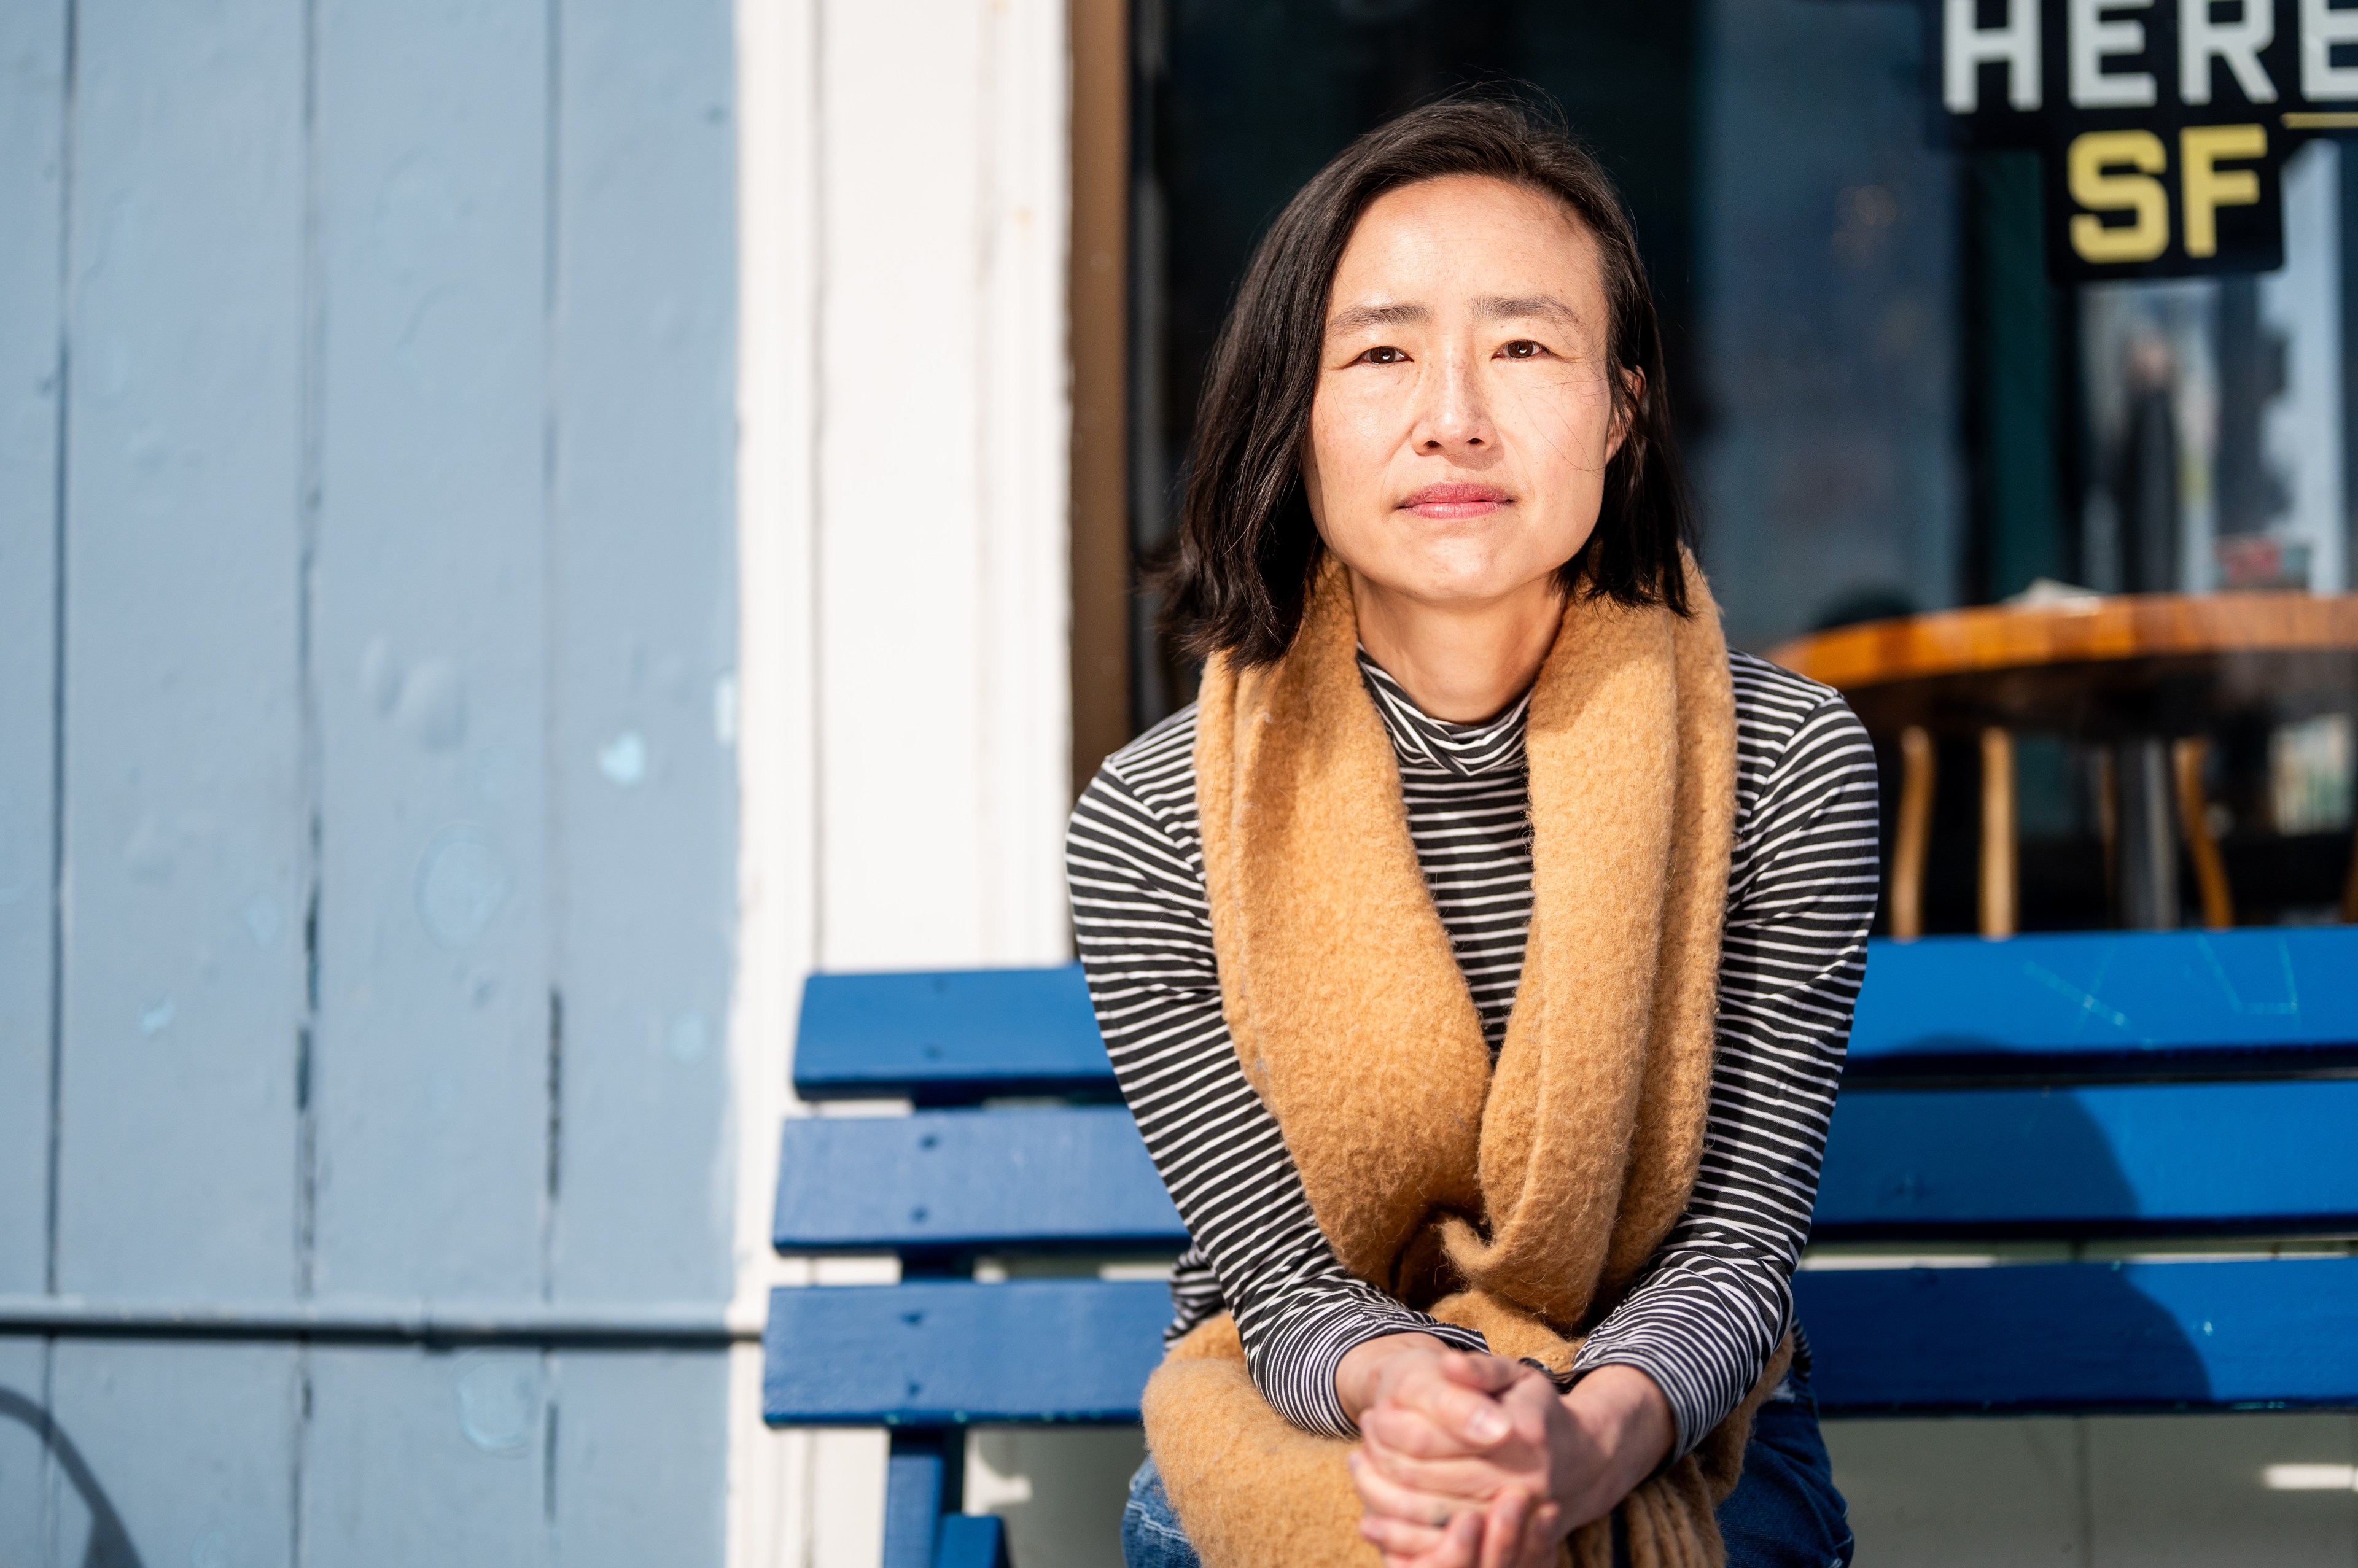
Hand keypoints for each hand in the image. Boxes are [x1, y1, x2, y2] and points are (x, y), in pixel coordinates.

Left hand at [1343, 1353, 1673, 1567]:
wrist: (1583, 1461)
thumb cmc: (1537, 1410)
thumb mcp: (1516, 1376)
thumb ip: (1481, 1368)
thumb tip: (1449, 1365)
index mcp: (1524, 1436)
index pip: (1441, 1439)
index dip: (1398, 1429)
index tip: (1371, 1416)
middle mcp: (1524, 1484)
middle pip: (1434, 1483)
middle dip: (1387, 1467)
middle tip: (1357, 1450)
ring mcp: (1516, 1520)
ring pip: (1437, 1519)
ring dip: (1390, 1503)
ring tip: (1359, 1474)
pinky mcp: (1509, 1546)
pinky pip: (1449, 1549)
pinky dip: (1408, 1540)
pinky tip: (1375, 1522)